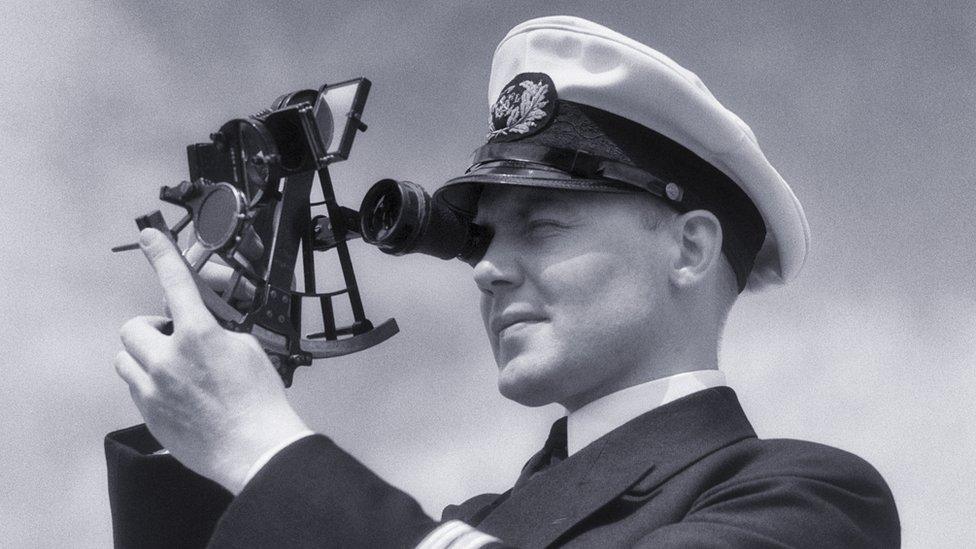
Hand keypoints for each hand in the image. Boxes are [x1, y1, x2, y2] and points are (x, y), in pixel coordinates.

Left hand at [115, 228, 309, 494]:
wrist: (256, 448)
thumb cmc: (259, 399)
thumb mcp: (246, 349)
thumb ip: (215, 332)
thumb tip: (197, 330)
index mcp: (199, 335)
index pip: (176, 283)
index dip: (161, 255)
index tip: (149, 237)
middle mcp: (168, 359)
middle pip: (133, 328)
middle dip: (151, 330)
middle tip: (174, 340)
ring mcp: (154, 389)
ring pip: (126, 358)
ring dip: (144, 357)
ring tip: (172, 370)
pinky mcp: (149, 415)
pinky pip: (135, 388)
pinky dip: (149, 384)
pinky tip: (178, 396)